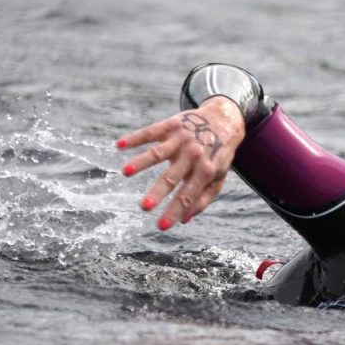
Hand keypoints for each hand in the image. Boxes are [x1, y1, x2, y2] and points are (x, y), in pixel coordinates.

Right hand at [117, 96, 246, 229]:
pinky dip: (135, 138)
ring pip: (158, 152)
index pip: (187, 196)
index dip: (175, 212)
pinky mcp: (172, 124)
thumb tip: (185, 220)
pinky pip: (151, 132)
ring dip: (141, 162)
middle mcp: (193, 155)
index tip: (161, 226)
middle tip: (144, 207)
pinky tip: (120, 144)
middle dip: (158, 192)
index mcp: (206, 170)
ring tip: (125, 172)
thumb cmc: (219, 154)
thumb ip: (203, 198)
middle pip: (171, 177)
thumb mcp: (218, 177)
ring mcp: (182, 139)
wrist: (225, 119)